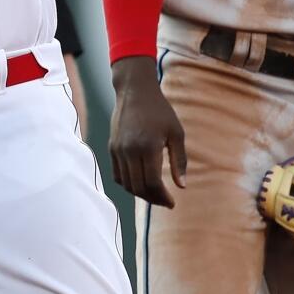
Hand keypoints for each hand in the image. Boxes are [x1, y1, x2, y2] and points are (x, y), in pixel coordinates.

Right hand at [108, 56, 187, 207]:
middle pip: (139, 187)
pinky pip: (117, 175)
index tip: (172, 203)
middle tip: (165, 201)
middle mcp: (130, 150)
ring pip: (127, 184)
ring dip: (141, 193)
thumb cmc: (160, 110)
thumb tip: (181, 187)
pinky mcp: (112, 148)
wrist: (134, 91)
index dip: (163, 197)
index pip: (153, 183)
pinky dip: (128, 184)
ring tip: (155, 194)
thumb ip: (179, 160)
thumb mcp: (176, 133)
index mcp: (148, 146)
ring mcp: (118, 150)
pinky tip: (140, 183)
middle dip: (153, 199)